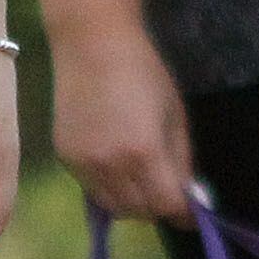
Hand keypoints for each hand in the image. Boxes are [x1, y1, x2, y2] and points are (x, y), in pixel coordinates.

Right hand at [48, 22, 195, 223]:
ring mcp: (84, 164)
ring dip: (132, 203)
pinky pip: (92, 190)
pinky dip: (109, 188)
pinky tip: (115, 164)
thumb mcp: (174, 115)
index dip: (184, 213)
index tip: (192, 213)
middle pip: (140, 212)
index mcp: (144, 152)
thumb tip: (190, 197)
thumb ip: (182, 161)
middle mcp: (111, 165)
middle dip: (158, 208)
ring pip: (113, 207)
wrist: (92, 44)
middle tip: (167, 193)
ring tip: (141, 181)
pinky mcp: (66, 158)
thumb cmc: (143, 72)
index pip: (167, 205)